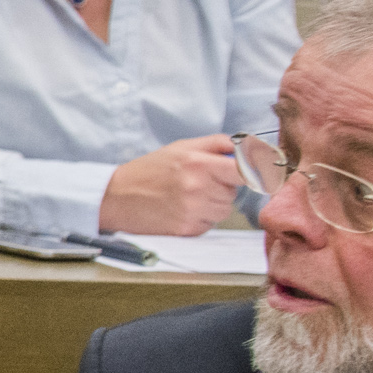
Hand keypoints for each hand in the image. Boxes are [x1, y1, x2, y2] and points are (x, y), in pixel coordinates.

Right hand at [98, 134, 245, 237]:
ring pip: (225, 209)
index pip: (246, 170)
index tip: (257, 173)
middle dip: (224, 187)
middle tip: (199, 182)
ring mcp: (193, 211)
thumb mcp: (181, 147)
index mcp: (198, 163)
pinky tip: (181, 210)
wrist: (115, 197)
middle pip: (235, 192)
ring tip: (188, 197)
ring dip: (213, 204)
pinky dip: (201, 218)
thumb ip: (217, 143)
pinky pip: (211, 224)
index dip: (254, 172)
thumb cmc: (148, 170)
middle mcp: (198, 188)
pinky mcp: (188, 230)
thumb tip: (248, 147)